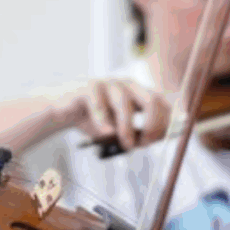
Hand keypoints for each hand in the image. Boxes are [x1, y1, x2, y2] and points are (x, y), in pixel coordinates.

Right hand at [51, 79, 171, 150]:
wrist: (63, 110)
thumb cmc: (94, 120)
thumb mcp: (119, 130)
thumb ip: (138, 134)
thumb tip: (157, 139)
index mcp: (138, 94)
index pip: (162, 104)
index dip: (166, 123)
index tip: (161, 141)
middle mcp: (127, 86)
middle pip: (151, 100)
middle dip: (153, 124)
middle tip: (146, 143)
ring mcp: (108, 84)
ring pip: (125, 103)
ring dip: (128, 128)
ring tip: (125, 145)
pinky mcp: (89, 87)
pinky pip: (99, 103)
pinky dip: (103, 120)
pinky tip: (105, 132)